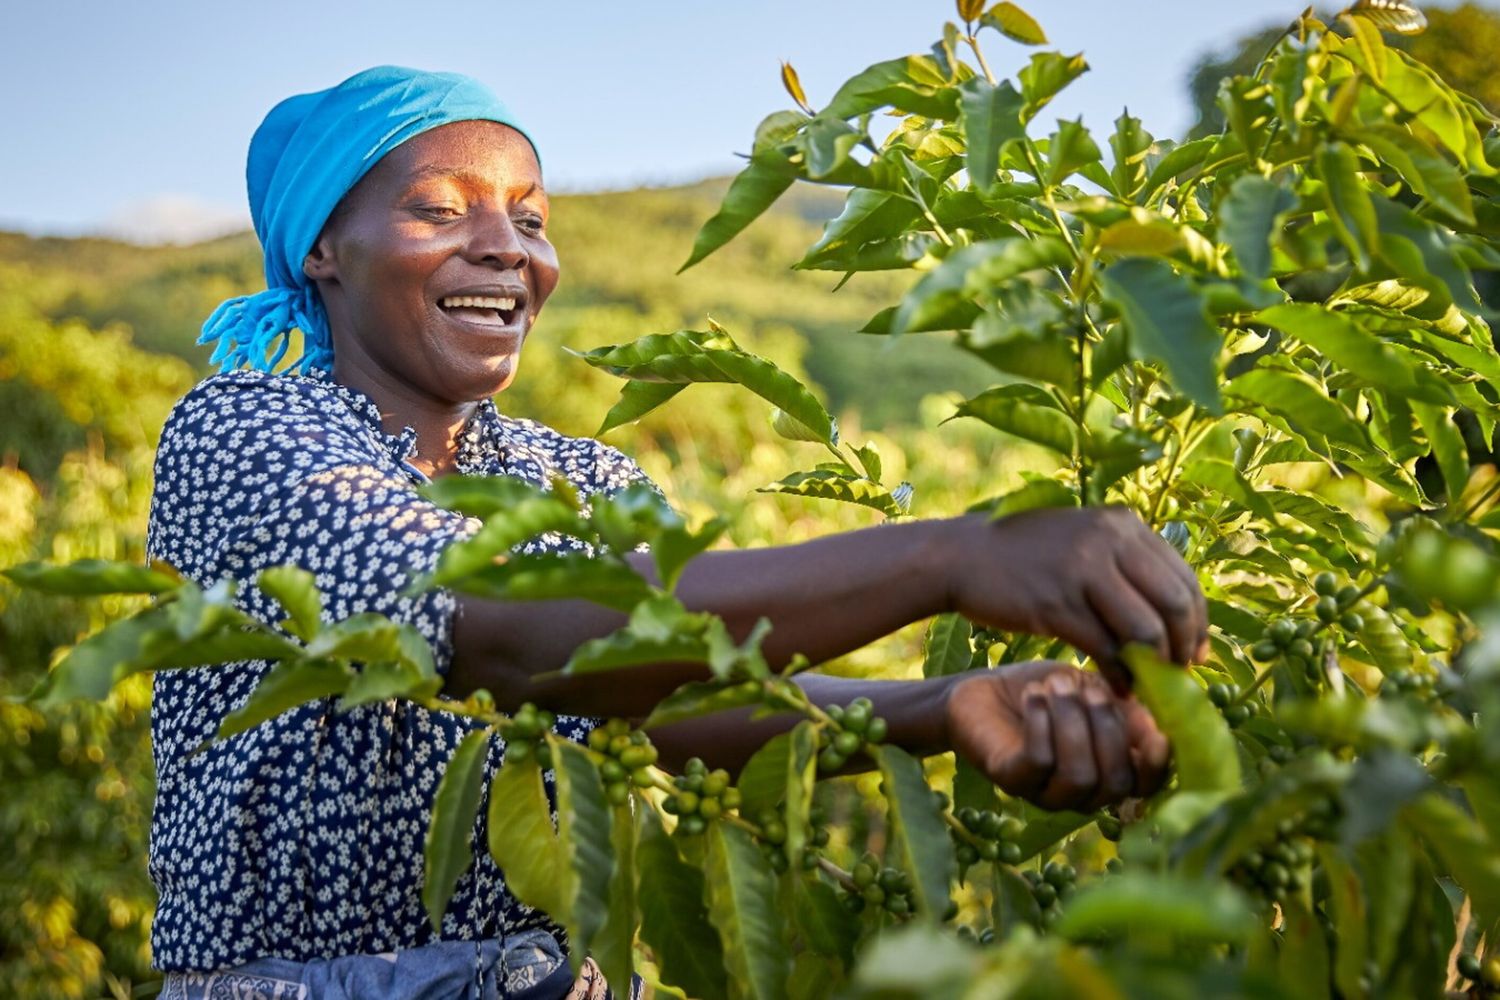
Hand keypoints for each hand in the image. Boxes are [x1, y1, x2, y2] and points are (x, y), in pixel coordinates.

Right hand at [943, 506, 1207, 690]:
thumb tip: (1178, 614)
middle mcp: (1109, 539)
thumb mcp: (1084, 541)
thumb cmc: (1027, 556)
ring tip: (1146, 684)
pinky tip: (1116, 687)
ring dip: (1154, 666)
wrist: (963, 557)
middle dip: (1183, 647)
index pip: (1185, 578)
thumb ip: (1127, 565)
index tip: (1195, 653)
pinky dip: (1119, 676)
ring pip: (1146, 629)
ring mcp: (1082, 570)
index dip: (1198, 623)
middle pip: (1176, 603)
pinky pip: (1106, 648)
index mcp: (1123, 523)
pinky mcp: (1057, 603)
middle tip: (1177, 674)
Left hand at [944, 662, 1169, 810]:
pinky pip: (1038, 763)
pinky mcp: (1011, 781)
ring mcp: (1046, 793)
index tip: (1160, 734)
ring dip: (1072, 723)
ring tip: (1055, 685)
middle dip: (1108, 730)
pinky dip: (1041, 723)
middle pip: (1115, 783)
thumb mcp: (1093, 689)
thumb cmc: (1048, 689)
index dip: (1156, 766)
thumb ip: (1126, 706)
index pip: (1146, 786)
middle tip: (1087, 687)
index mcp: (1110, 771)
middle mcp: (1082, 793)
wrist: (985, 687)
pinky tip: (1034, 696)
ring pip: (1079, 776)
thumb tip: (1159, 725)